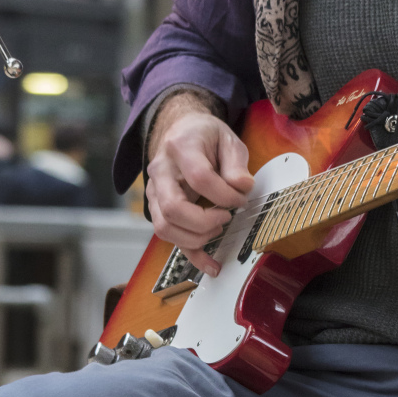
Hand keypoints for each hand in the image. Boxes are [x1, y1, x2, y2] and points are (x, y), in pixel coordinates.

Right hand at [146, 94, 253, 275]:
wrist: (181, 132)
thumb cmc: (206, 136)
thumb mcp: (228, 140)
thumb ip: (236, 164)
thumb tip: (242, 188)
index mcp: (180, 148)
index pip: (199, 178)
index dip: (224, 195)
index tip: (241, 200)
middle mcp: (160, 171)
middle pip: (173, 209)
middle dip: (205, 222)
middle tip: (227, 218)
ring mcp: (155, 192)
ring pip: (165, 227)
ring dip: (196, 238)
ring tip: (218, 231)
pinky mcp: (158, 208)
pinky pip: (169, 238)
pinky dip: (191, 255)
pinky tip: (211, 265)